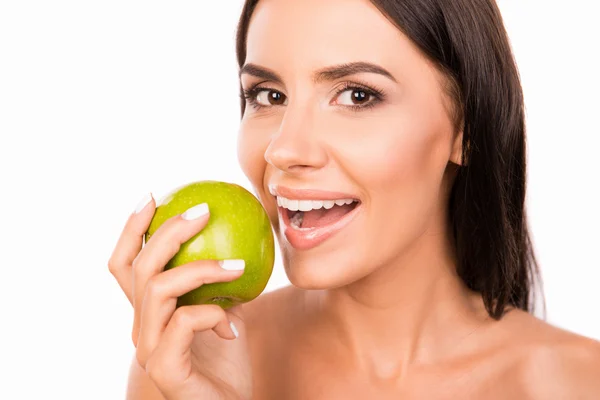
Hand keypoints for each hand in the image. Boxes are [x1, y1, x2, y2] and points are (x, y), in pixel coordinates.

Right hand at [108, 194, 252, 398]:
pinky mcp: (164, 370)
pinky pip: (184, 322)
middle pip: (139, 267)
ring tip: (237, 265)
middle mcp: (141, 328)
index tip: (152, 196)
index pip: (125, 264)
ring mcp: (149, 349)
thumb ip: (220, 282)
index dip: (132, 229)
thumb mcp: (226, 310)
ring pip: (158, 289)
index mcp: (149, 312)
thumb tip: (238, 238)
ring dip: (201, 268)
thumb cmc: (227, 361)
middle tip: (203, 210)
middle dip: (168, 231)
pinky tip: (233, 323)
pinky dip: (212, 313)